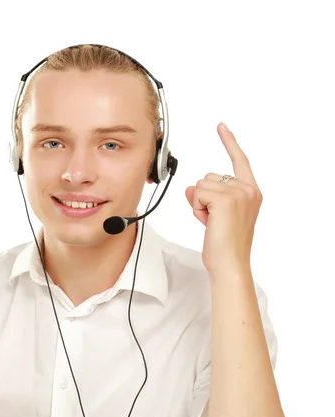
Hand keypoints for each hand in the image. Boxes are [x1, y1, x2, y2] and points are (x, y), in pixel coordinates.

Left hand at [185, 123, 262, 275]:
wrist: (230, 263)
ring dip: (199, 204)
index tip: (221, 126)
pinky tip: (208, 222)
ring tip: (211, 223)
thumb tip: (191, 188)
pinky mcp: (225, 200)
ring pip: (201, 185)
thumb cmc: (225, 245)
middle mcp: (248, 190)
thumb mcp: (216, 215)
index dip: (229, 142)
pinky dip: (197, 208)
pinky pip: (197, 194)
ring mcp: (238, 194)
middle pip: (210, 176)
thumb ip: (208, 197)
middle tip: (213, 220)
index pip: (240, 161)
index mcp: (252, 192)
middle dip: (204, 197)